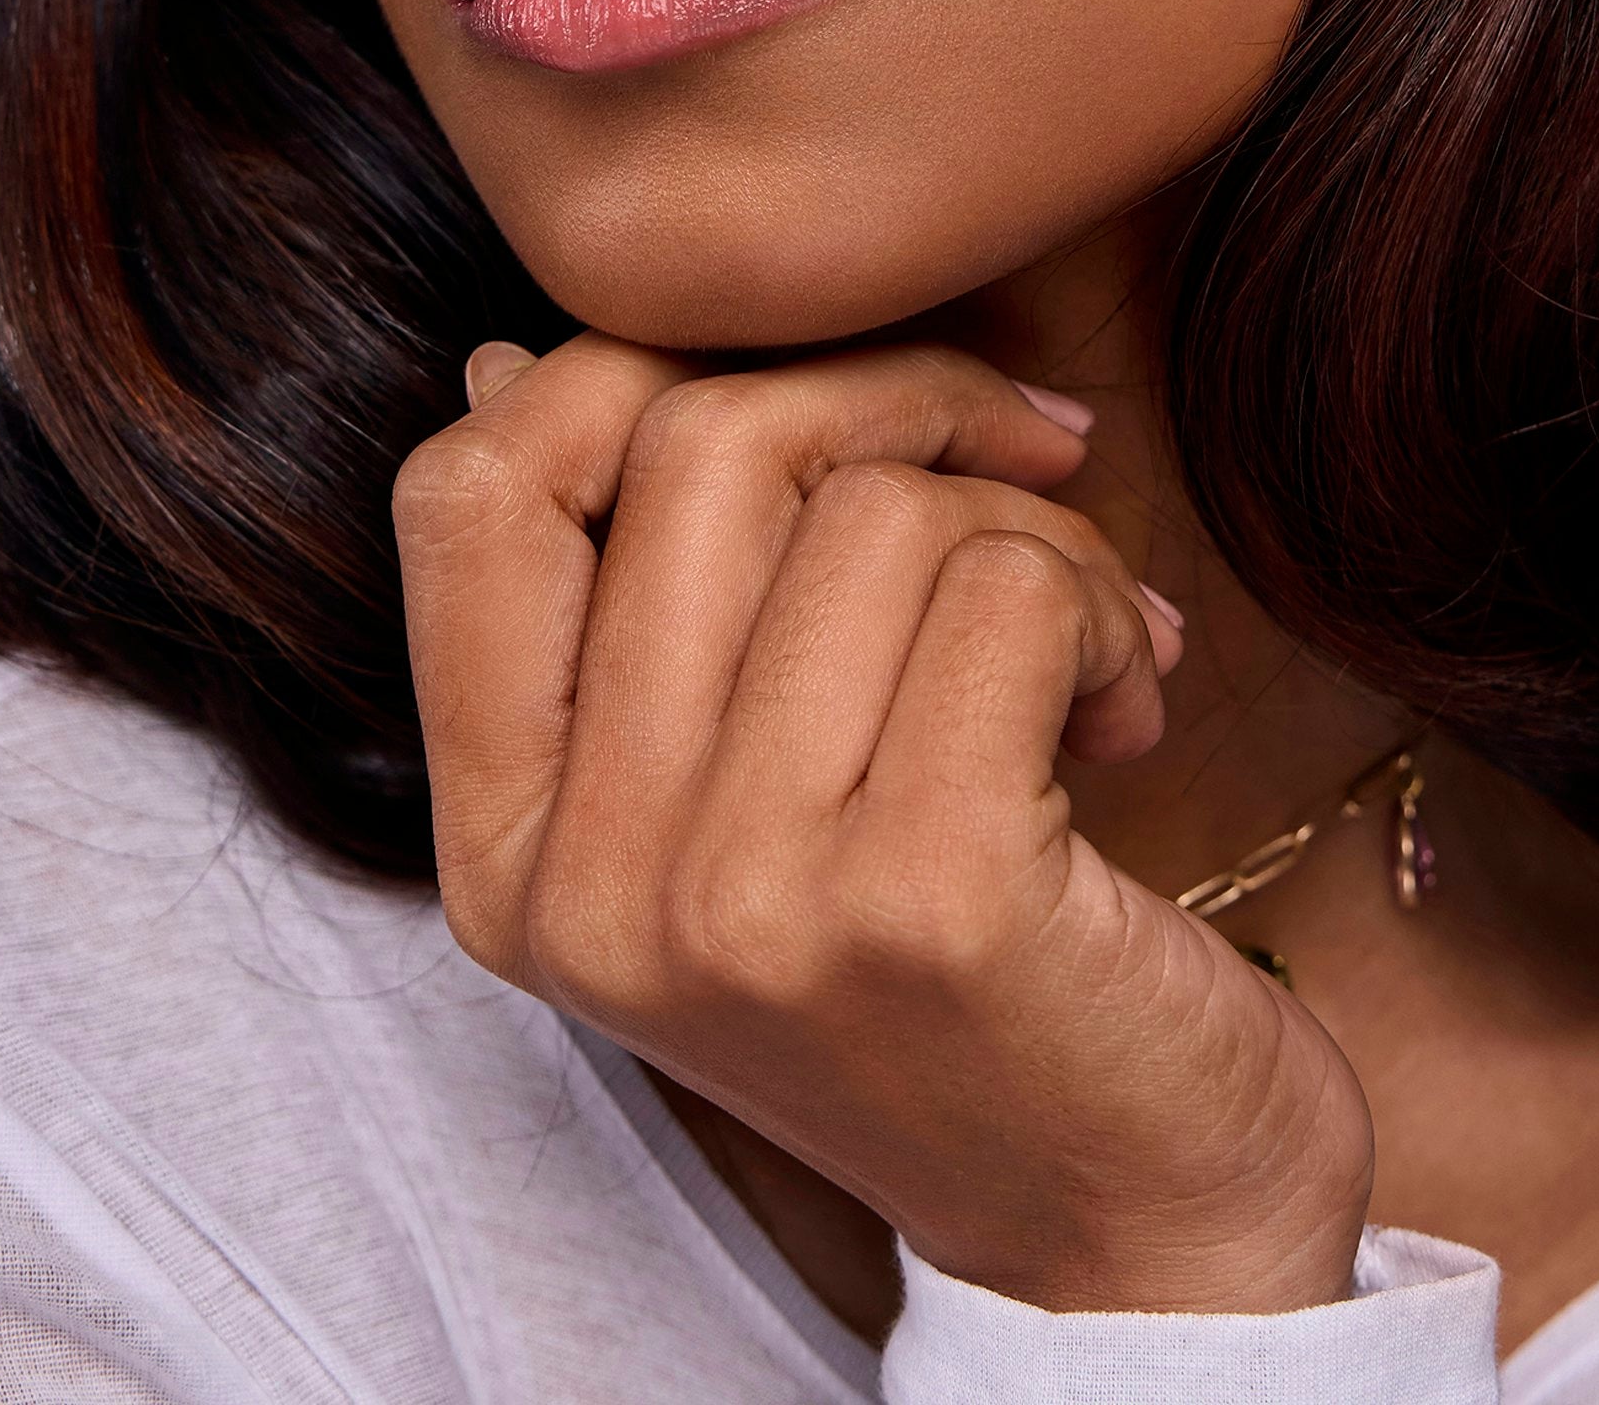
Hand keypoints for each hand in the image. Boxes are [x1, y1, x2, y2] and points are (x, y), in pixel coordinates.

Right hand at [393, 332, 1373, 1313]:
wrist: (1132, 1235)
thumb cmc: (943, 975)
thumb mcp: (723, 809)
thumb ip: (629, 613)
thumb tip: (516, 363)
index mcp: (508, 850)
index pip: (466, 491)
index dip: (635, 377)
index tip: (815, 409)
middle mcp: (589, 885)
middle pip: (700, 443)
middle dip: (897, 400)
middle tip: (1016, 471)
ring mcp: (744, 901)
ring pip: (875, 508)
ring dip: (1031, 528)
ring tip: (1085, 643)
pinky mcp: (928, 899)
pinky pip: (1008, 589)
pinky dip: (1106, 604)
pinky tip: (1131, 707)